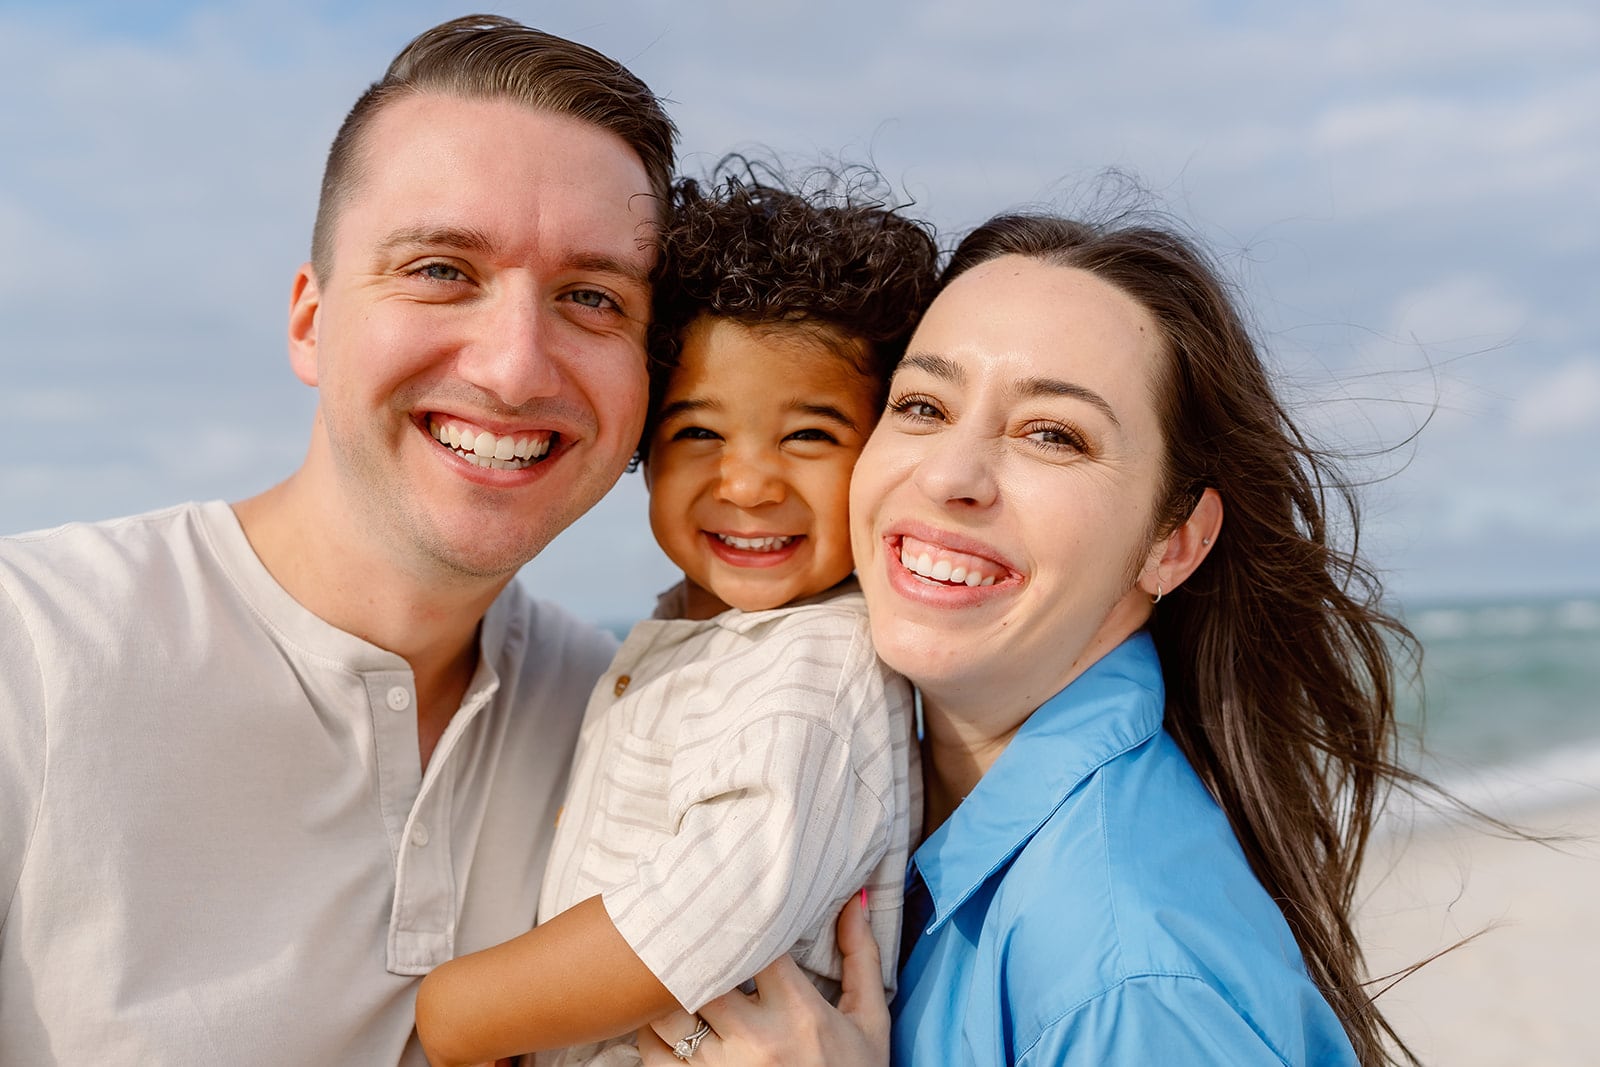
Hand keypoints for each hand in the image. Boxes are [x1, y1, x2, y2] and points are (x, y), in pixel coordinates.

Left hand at [636, 898, 888, 1065]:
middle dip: (697, 950)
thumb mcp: (870, 1021)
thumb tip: (856, 897)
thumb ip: (862, 957)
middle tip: (698, 931)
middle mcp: (754, 1040)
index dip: (740, 920)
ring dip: (668, 989)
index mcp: (797, 1011)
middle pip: (699, 972)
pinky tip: (671, 1018)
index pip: (752, 943)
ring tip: (680, 972)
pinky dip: (653, 1031)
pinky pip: (652, 1053)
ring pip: (666, 1012)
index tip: (739, 908)